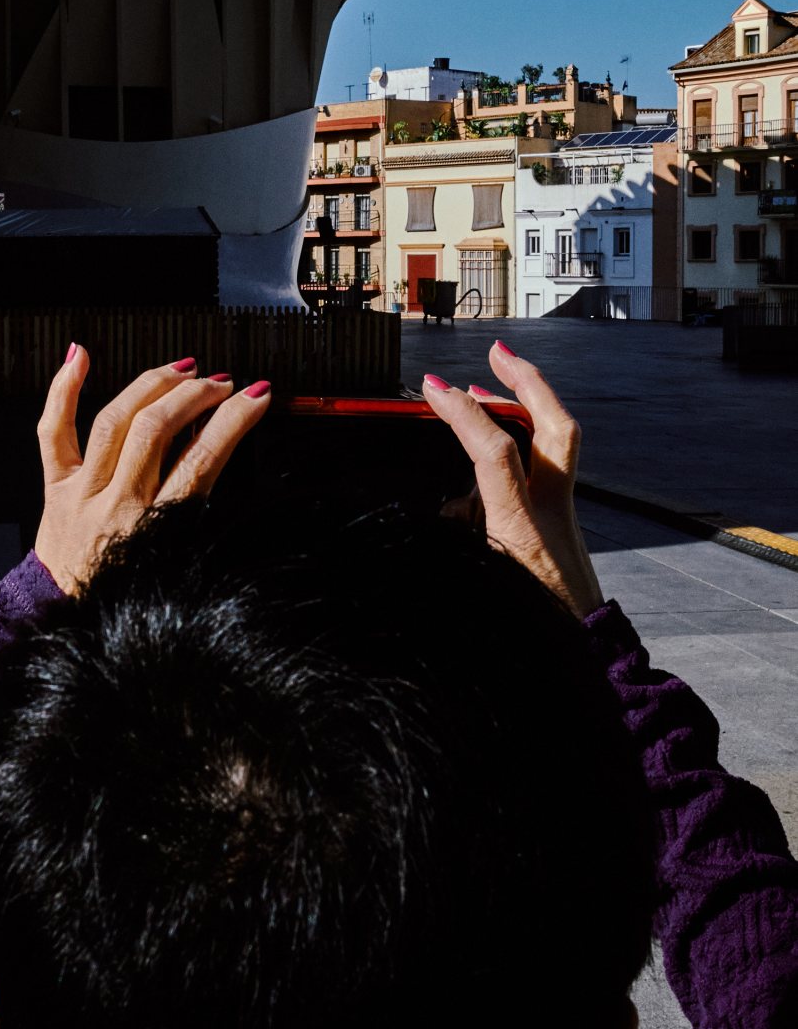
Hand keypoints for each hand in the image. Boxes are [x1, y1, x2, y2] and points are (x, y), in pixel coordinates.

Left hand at [34, 348, 271, 593]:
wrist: (66, 616)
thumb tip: (218, 446)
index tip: (257, 396)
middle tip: (220, 383)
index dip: (233, 422)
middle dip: (194, 396)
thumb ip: (194, 506)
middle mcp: (116, 505)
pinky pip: (53, 431)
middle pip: (156, 431)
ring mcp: (82, 491)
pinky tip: (81, 356)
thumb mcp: (177, 556)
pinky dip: (63, 389)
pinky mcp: (55, 486)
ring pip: (114, 421)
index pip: (201, 461)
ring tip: (183, 370)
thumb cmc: (124, 590)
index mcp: (154, 530)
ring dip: (153, 386)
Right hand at [422, 344, 603, 619]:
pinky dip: (516, 455)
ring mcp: (564, 521)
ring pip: (555, 446)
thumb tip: (437, 515)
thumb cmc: (537, 645)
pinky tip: (480, 475)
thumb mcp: (479, 595)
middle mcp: (554, 516)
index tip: (435, 390)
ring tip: (481, 396)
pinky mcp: (562, 533)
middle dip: (526, 382)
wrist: (593, 675)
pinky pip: (544, 474)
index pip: (495, 453)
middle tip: (497, 353)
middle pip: (555, 428)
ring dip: (522, 412)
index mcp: (526, 531)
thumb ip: (452, 548)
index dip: (462, 415)